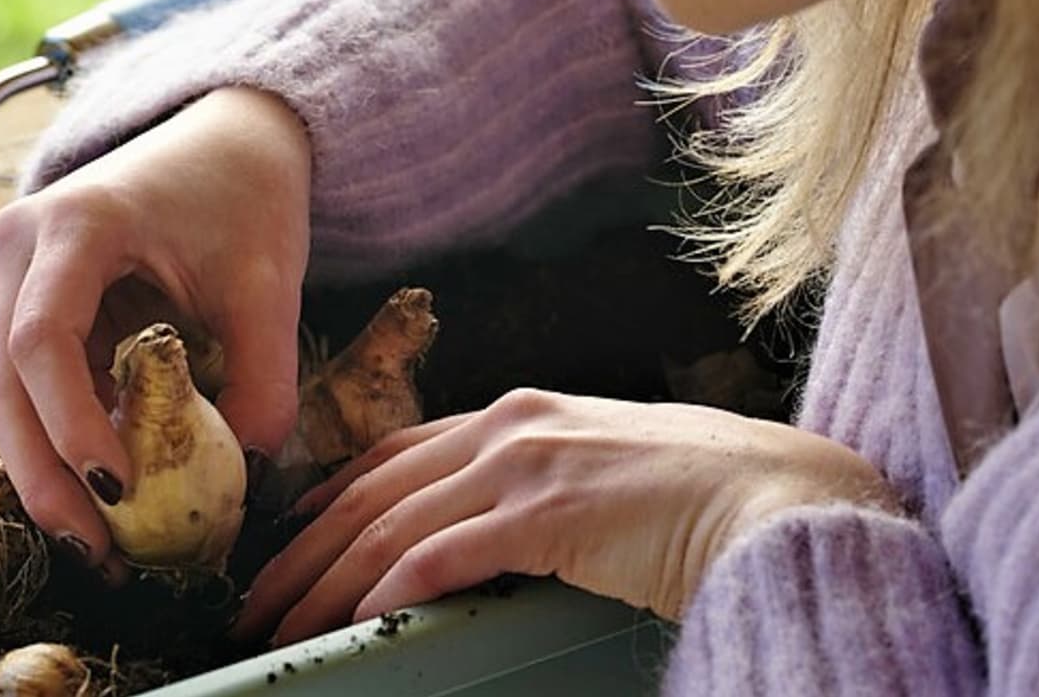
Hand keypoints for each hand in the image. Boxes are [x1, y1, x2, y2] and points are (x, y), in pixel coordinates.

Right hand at [0, 87, 312, 574]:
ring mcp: (15, 272)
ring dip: (43, 471)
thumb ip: (264, 378)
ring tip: (96, 544)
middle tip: (96, 551)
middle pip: (3, 377)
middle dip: (43, 475)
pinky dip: (57, 441)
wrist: (225, 137)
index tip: (118, 488)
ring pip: (2, 390)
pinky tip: (97, 495)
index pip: (43, 338)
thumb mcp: (269, 282)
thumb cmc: (245, 194)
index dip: (70, 422)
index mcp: (77, 222)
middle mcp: (22, 242)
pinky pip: (27, 384)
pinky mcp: (27, 301)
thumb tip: (247, 475)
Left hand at [233, 388, 897, 644]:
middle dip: (305, 549)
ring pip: (392, 523)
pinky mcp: (550, 512)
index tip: (289, 535)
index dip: (331, 494)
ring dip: (327, 581)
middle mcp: (511, 425)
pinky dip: (393, 586)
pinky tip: (361, 619)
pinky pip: (446, 553)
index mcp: (520, 412)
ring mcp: (528, 463)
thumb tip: (492, 529)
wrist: (780, 496)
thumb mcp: (601, 468)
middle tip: (258, 599)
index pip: (396, 451)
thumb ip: (538, 484)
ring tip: (284, 626)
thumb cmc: (702, 493)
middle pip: (373, 488)